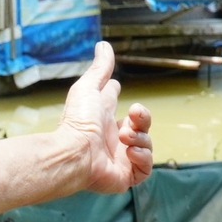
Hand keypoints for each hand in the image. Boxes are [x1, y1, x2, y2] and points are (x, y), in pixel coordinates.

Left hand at [56, 41, 153, 193]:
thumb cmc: (77, 121)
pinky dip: (143, 157)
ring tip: (125, 136)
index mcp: (104, 121)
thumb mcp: (89, 88)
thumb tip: (104, 44)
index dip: (130, 105)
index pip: (123, 112)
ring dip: (141, 137)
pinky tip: (130, 151)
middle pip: (142, 128)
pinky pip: (145, 168)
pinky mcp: (125, 176)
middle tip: (134, 114)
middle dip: (144, 118)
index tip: (119, 90)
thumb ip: (100, 68)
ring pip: (147, 146)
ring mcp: (120, 160)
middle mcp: (112, 141)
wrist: (74, 152)